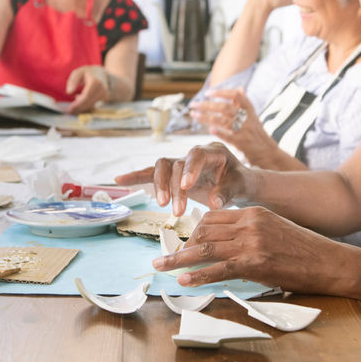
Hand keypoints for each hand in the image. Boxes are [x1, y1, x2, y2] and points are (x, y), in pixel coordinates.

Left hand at [66, 65, 109, 113]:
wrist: (102, 74)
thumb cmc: (88, 73)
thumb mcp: (78, 72)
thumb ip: (73, 81)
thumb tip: (68, 92)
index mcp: (95, 82)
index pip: (86, 96)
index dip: (78, 104)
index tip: (69, 109)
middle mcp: (101, 89)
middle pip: (89, 103)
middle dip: (78, 108)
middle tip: (69, 111)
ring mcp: (104, 94)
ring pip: (90, 105)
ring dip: (81, 108)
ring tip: (72, 107)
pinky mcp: (104, 98)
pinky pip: (93, 104)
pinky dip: (85, 106)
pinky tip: (78, 105)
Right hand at [114, 142, 249, 215]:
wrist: (237, 183)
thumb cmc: (240, 182)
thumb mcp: (240, 187)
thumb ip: (227, 193)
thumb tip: (214, 203)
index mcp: (213, 151)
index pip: (196, 155)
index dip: (189, 169)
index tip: (186, 187)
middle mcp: (193, 153)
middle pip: (175, 163)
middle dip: (173, 186)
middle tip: (176, 210)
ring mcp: (181, 162)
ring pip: (162, 167)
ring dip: (159, 185)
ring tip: (162, 205)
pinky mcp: (172, 173)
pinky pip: (151, 172)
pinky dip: (136, 176)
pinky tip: (120, 180)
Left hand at [152, 206, 342, 293]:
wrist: (328, 261)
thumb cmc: (301, 248)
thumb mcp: (271, 228)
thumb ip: (245, 230)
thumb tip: (221, 241)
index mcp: (250, 212)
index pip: (211, 218)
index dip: (193, 231)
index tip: (182, 243)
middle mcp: (247, 224)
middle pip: (203, 231)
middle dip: (181, 245)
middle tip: (164, 257)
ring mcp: (250, 243)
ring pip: (204, 249)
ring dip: (178, 259)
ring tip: (161, 266)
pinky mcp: (254, 263)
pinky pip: (218, 269)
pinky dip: (198, 275)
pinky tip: (184, 280)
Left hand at [189, 88, 273, 163]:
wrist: (269, 154)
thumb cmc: (257, 134)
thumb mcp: (253, 117)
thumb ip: (244, 104)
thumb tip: (239, 88)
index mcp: (249, 110)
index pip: (236, 96)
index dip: (221, 92)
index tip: (207, 93)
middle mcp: (247, 119)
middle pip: (225, 107)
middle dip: (207, 105)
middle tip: (193, 104)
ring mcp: (245, 131)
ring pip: (224, 121)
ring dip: (207, 117)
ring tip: (194, 115)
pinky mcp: (242, 143)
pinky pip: (230, 136)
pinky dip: (220, 132)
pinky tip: (210, 129)